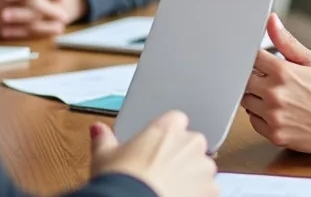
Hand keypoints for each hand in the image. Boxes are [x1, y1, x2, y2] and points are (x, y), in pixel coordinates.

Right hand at [89, 112, 217, 196]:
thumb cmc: (121, 181)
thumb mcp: (104, 157)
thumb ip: (104, 139)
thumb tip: (97, 129)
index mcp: (169, 126)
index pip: (176, 121)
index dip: (165, 137)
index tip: (155, 149)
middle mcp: (191, 142)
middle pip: (191, 145)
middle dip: (181, 157)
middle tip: (160, 174)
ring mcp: (204, 167)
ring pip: (202, 169)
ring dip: (191, 178)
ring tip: (169, 190)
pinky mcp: (212, 191)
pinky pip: (208, 191)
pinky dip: (198, 195)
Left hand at [240, 13, 310, 154]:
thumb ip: (286, 41)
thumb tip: (271, 20)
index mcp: (282, 72)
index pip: (251, 58)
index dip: (256, 58)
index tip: (263, 61)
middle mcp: (274, 93)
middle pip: (244, 80)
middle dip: (253, 77)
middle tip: (268, 79)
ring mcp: (273, 115)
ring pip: (246, 101)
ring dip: (255, 96)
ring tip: (273, 95)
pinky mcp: (273, 134)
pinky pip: (253, 121)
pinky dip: (259, 115)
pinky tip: (274, 110)